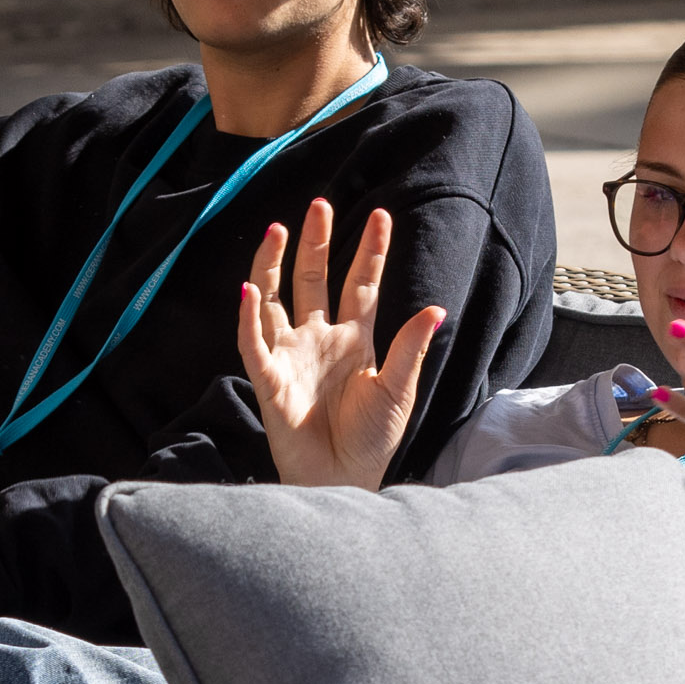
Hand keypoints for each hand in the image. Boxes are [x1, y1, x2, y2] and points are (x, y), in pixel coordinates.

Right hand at [236, 198, 444, 490]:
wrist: (344, 480)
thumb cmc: (371, 440)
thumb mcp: (398, 390)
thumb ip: (410, 348)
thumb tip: (436, 309)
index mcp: (355, 339)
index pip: (361, 283)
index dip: (369, 250)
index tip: (380, 214)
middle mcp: (320, 339)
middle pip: (312, 279)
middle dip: (315, 242)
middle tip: (319, 203)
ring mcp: (292, 356)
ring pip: (276, 299)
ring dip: (272, 266)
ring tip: (277, 229)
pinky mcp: (269, 380)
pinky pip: (253, 343)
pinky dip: (248, 318)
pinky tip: (249, 290)